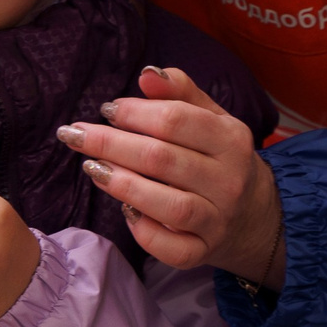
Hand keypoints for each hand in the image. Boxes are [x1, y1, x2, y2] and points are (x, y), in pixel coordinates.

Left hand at [56, 66, 285, 285]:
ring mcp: (218, 220)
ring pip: (169, 205)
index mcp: (231, 139)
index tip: (105, 110)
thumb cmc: (218, 158)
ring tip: (92, 168)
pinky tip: (124, 211)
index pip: (175, 120)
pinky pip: (172, 249)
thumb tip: (147, 74)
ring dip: (122, 185)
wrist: (252, 215)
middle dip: (110, 144)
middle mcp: (229, 180)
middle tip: (74, 134)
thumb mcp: (210, 118)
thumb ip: (180, 92)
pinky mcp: (204, 252)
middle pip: (161, 160)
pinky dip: (144, 231)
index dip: (133, 113)